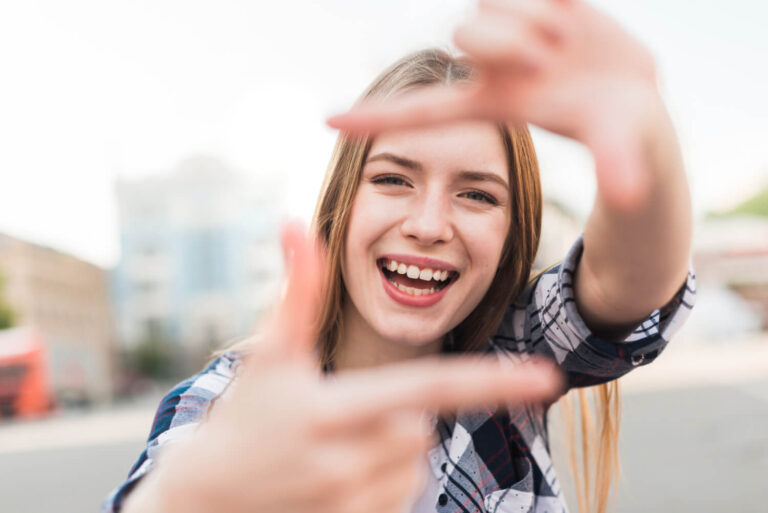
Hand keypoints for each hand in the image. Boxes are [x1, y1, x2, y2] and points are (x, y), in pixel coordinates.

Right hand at [126, 223, 562, 512]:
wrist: (205, 502)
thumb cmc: (241, 420)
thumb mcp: (269, 357)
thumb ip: (296, 292)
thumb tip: (296, 223)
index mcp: (332, 411)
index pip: (427, 389)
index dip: (490, 381)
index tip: (547, 376)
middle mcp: (347, 464)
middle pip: (421, 423)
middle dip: (395, 411)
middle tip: (339, 413)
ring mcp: (352, 505)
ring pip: (416, 460)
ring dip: (391, 448)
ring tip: (332, 448)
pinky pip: (405, 496)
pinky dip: (387, 480)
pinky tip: (337, 478)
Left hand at [328, 0, 662, 209]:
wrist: (637, 96)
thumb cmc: (621, 132)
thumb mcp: (620, 144)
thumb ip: (622, 163)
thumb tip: (633, 190)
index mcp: (494, 104)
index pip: (423, 111)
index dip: (377, 117)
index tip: (325, 123)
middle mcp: (493, 65)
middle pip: (467, 33)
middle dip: (507, 39)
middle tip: (548, 54)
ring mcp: (513, 28)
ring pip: (492, 0)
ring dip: (532, 14)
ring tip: (567, 37)